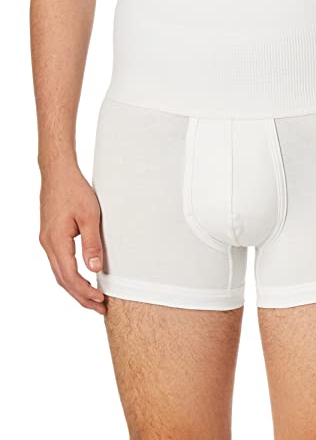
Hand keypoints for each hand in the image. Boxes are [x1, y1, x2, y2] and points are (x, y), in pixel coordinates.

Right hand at [39, 164, 105, 313]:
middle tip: (99, 308)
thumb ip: (92, 244)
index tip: (101, 301)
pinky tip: (82, 278)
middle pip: (63, 280)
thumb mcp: (89, 217)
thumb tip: (95, 269)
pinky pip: (59, 262)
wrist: (58, 173)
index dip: (85, 291)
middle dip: (81, 296)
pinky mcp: (51, 236)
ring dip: (76, 287)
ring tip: (93, 299)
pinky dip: (71, 275)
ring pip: (60, 273)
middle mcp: (48, 244)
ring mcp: (47, 240)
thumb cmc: (74, 191)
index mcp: (56, 241)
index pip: (70, 276)